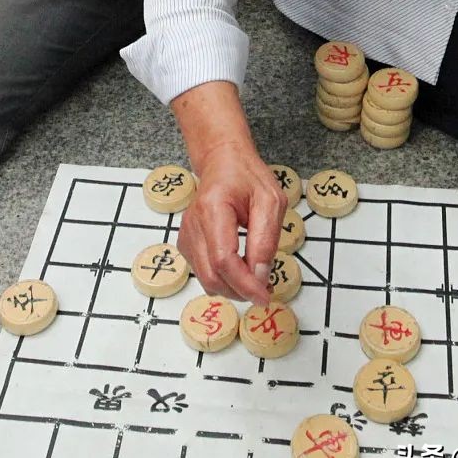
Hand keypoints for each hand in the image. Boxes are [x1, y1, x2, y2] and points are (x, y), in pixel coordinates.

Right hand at [177, 141, 286, 302]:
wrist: (222, 161)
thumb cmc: (246, 176)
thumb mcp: (271, 200)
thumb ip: (266, 238)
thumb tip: (260, 275)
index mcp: (213, 208)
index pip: (224, 259)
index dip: (244, 284)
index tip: (265, 295)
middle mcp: (193, 224)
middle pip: (211, 276)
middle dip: (240, 291)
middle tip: (265, 289)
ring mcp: (186, 234)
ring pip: (206, 280)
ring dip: (232, 288)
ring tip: (256, 278)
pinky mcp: (186, 243)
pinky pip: (203, 272)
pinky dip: (223, 279)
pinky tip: (240, 269)